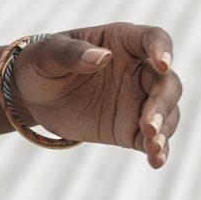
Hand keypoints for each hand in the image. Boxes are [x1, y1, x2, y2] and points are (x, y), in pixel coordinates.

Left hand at [8, 24, 180, 167]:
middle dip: (163, 102)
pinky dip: (159, 150)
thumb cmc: (42, 64)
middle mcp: (138, 70)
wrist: (33, 97)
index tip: (163, 65)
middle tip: (149, 124)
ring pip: (167, 112)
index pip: (154, 39)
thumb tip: (102, 57)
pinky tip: (156, 160)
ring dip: (164, 128)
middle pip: (167, 82)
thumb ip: (72, 54)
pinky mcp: (132, 128)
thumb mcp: (47, 54)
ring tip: (152, 144)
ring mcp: (138, 100)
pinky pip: (153, 139)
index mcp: (122, 42)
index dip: (163, 50)